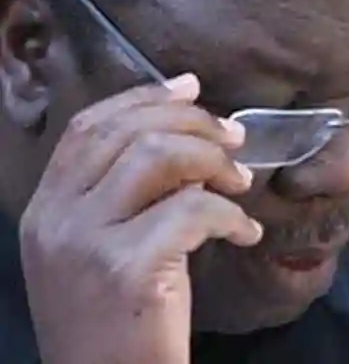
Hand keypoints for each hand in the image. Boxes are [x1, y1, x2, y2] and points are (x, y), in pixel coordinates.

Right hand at [19, 74, 261, 363]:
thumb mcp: (108, 244)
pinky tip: (246, 232)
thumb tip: (189, 136)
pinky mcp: (127, 270)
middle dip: (191, 121)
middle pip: (127, 131)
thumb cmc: (117, 317)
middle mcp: (56, 217)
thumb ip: (131, 191)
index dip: (142, 96)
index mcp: (47, 206)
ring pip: (157, 157)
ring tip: (241, 182)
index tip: (189, 86)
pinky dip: (230, 213)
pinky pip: (192, 211)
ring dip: (213, 160)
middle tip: (234, 135)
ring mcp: (85, 242)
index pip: (90, 126)